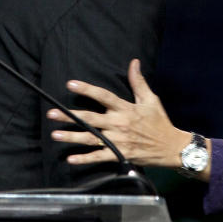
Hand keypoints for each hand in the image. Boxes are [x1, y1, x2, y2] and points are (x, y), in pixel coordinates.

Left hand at [48, 59, 196, 171]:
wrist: (170, 147)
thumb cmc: (159, 122)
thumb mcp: (151, 100)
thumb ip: (139, 82)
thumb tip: (134, 62)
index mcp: (126, 109)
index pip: (103, 96)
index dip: (87, 89)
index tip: (71, 84)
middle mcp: (119, 124)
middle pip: (90, 118)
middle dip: (70, 116)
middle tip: (51, 113)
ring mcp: (118, 141)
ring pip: (91, 138)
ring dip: (72, 137)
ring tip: (55, 135)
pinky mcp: (119, 155)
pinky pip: (99, 157)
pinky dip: (85, 159)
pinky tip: (71, 158)